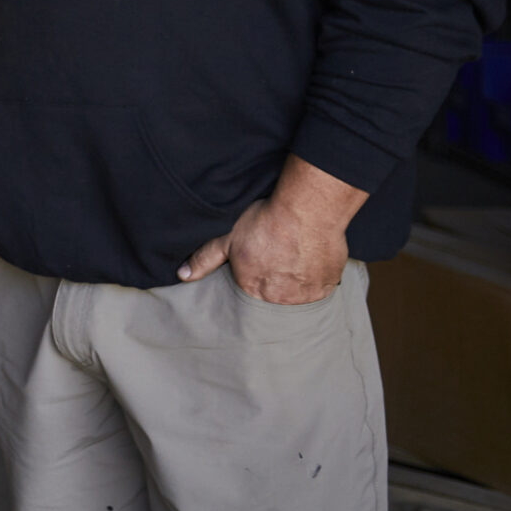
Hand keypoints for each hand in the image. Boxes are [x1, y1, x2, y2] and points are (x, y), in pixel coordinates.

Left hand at [178, 193, 348, 302]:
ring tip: (295, 256)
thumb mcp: (228, 238)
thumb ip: (205, 259)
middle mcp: (278, 298)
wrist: (305, 212)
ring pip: (298, 292)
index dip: (256, 273)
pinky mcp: (327, 286)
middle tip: (280, 256)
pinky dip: (317, 275)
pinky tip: (311, 257)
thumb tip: (182, 275)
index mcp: (252, 289)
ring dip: (297, 279)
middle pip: (275, 294)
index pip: (251, 289)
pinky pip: (321, 287)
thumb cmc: (265, 222)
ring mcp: (305, 295)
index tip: (262, 259)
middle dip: (276, 279)